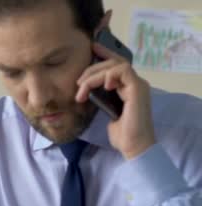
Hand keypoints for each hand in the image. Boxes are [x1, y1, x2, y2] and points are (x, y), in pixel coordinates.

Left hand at [76, 42, 155, 159]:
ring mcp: (138, 85)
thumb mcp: (106, 111)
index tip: (91, 48)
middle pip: (113, 63)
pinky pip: (123, 71)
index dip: (105, 54)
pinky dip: (109, 75)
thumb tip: (87, 93)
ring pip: (116, 65)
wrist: (133, 146)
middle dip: (92, 69)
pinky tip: (102, 86)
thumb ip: (101, 99)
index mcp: (128, 87)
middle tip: (78, 83)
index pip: (116, 65)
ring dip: (95, 75)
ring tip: (83, 89)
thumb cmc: (121, 134)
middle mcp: (135, 83)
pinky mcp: (138, 89)